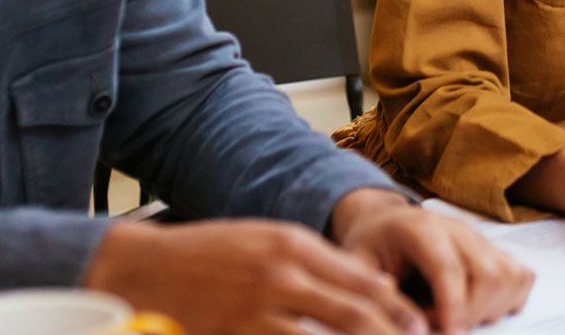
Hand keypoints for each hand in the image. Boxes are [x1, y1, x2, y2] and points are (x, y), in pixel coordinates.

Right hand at [85, 219, 424, 334]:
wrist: (144, 270)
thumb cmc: (210, 254)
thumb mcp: (268, 240)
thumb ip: (319, 262)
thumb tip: (374, 287)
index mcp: (293, 246)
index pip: (362, 279)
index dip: (396, 308)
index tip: (420, 325)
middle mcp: (282, 276)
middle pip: (355, 313)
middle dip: (392, 334)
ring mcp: (258, 310)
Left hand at [330, 188, 533, 334]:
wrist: (384, 222)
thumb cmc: (370, 247)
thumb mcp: (356, 267)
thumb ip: (378, 296)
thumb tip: (409, 326)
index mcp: (421, 228)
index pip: (448, 269)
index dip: (452, 308)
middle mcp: (458, 229)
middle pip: (487, 275)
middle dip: (470, 314)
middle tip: (438, 329)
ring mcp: (481, 238)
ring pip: (509, 277)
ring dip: (490, 309)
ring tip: (456, 319)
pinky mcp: (495, 249)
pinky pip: (520, 277)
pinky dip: (507, 300)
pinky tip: (479, 309)